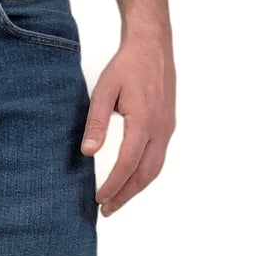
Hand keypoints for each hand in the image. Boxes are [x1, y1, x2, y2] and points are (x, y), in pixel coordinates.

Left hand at [81, 27, 176, 216]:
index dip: (113, 184)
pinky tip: (130, 179)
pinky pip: (158, 158)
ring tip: (117, 200)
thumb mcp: (104, 90)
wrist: (153, 46)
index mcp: (144, 121)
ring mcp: (167, 128)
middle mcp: (160, 128)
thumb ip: (96, 122)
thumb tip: (88, 152)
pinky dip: (144, 174)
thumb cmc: (127, 65)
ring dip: (136, 188)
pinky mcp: (168, 125)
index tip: (99, 198)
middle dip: (126, 195)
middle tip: (107, 210)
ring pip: (155, 168)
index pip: (128, 163)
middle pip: (145, 174)